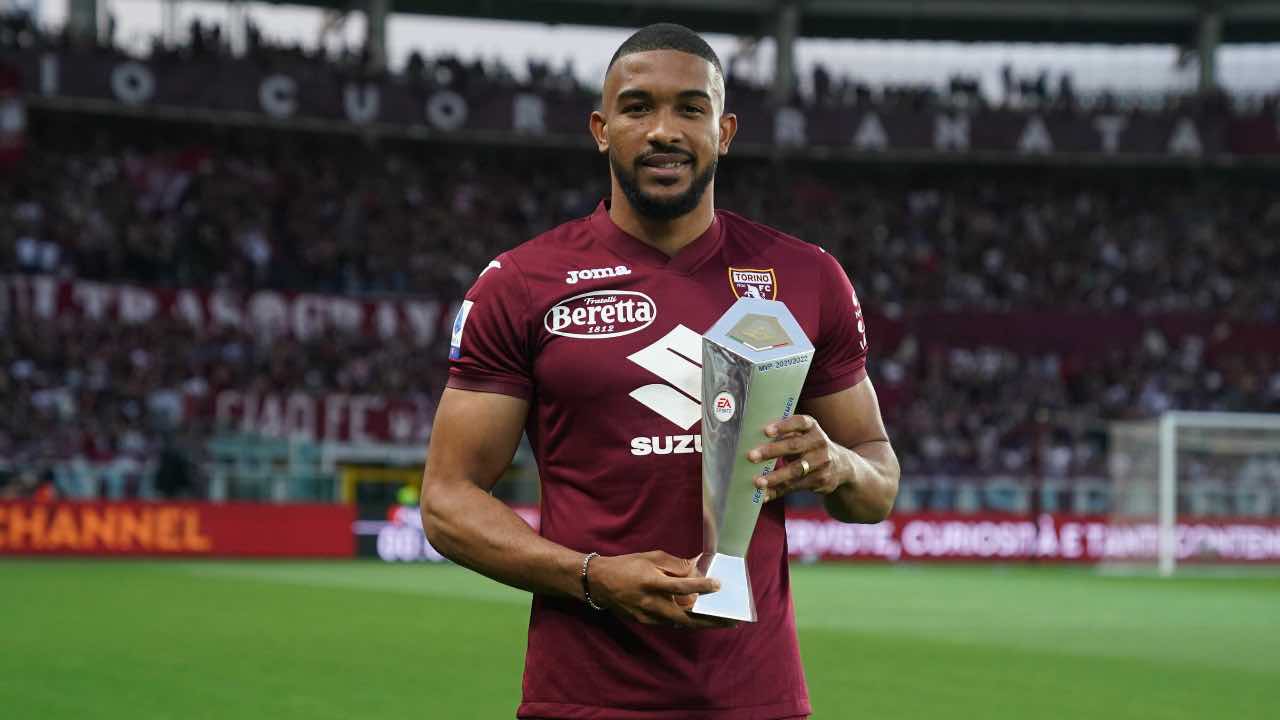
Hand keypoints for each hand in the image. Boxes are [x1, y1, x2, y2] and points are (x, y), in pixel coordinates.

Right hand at [586, 551, 737, 628]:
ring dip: (700, 622)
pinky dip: (683, 619)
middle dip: (710, 621)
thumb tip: (695, 570)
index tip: (717, 585)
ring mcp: (648, 616)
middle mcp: (651, 602)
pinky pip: (669, 622)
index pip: (682, 586)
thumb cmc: (627, 566)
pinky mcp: (644, 622)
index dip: (701, 587)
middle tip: (730, 620)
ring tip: (718, 621)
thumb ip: (674, 565)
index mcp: (652, 582)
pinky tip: (695, 617)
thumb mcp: (651, 557)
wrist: (599, 583)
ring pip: (680, 623)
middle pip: (687, 617)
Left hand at [747, 414, 849, 501]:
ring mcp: (822, 463)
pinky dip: (778, 491)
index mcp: (812, 427)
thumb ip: (785, 435)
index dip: (783, 426)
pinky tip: (764, 495)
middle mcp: (819, 442)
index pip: (799, 422)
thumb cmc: (810, 446)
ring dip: (774, 477)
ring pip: (795, 471)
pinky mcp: (821, 481)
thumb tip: (751, 443)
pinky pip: (795, 486)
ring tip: (757, 482)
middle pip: (794, 446)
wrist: (842, 466)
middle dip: (771, 451)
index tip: (765, 431)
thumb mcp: (804, 435)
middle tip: (751, 456)